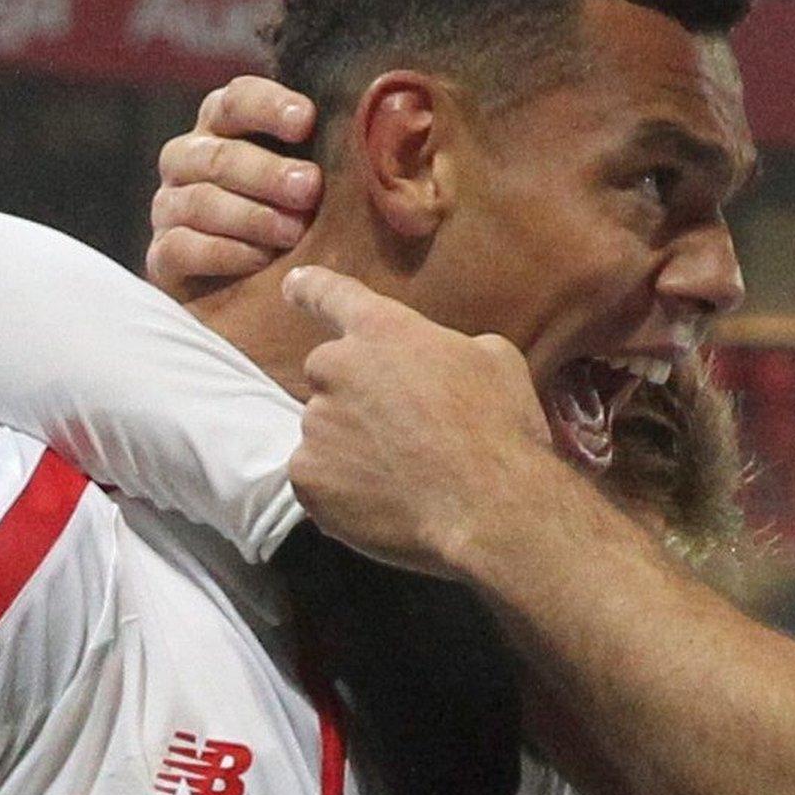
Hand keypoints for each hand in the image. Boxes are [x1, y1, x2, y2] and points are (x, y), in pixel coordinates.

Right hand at [147, 76, 325, 299]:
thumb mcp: (325, 185)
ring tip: (295, 232)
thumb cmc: (306, 221)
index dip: (268, 106)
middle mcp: (189, 159)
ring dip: (251, 215)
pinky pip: (181, 247)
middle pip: (218, 154)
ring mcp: (170, 206)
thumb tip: (395, 135)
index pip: (236, 99)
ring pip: (200, 200)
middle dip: (267, 172)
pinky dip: (224, 252)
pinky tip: (261, 261)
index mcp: (224, 126)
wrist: (261, 298)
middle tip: (311, 188)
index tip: (307, 119)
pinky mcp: (162, 255)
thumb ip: (341, 155)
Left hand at [284, 266, 553, 577]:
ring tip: (404, 473)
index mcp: (382, 331)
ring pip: (326, 431)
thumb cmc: (500, 429)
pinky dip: (343, 489)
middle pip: (330, 374)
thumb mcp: (496, 361)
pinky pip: (319, 477)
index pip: (331, 294)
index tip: (294, 286)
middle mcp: (336, 368)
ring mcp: (316, 425)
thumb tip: (443, 361)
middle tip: (403, 430)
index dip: (311, 289)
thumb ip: (451, 348)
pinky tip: (386, 500)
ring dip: (353, 446)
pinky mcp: (307, 478)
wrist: (489, 508)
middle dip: (357, 395)